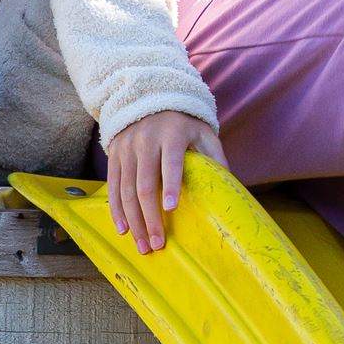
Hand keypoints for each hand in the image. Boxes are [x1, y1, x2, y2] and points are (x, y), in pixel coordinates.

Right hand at [105, 110, 225, 253]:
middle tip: (157, 244)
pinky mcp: (114, 155)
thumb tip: (230, 188)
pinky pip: (113, 186)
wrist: (149, 97)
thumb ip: (215, 158)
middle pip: (144, 184)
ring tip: (143, 245)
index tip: (171, 209)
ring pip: (126, 189)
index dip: (171, 185)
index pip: (171, 162)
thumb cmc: (184, 123)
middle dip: (150, 217)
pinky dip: (116, 210)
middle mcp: (145, 141)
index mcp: (172, 135)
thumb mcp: (204, 133)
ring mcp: (127, 148)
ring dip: (133, 220)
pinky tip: (123, 229)